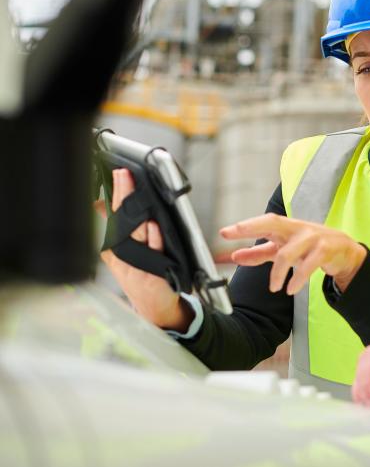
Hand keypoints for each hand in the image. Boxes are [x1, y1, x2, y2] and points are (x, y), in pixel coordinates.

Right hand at [100, 169, 192, 331]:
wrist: (155, 309)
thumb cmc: (140, 278)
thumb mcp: (121, 255)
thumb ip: (112, 231)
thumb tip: (101, 206)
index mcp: (115, 248)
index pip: (112, 216)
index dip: (114, 195)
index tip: (116, 174)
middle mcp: (124, 256)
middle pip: (122, 221)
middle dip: (122, 196)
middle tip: (122, 175)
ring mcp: (138, 265)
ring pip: (137, 234)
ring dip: (135, 212)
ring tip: (134, 191)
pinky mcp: (155, 274)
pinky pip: (155, 252)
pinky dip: (153, 238)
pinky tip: (152, 224)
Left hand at [220, 214, 366, 294]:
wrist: (344, 250)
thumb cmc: (310, 247)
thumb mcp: (283, 248)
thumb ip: (259, 253)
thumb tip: (234, 257)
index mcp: (287, 227)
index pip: (263, 222)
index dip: (244, 226)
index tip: (224, 233)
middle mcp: (298, 228)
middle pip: (273, 223)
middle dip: (252, 228)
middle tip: (235, 239)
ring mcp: (312, 238)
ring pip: (288, 253)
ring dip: (278, 273)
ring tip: (274, 288)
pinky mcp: (325, 250)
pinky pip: (308, 265)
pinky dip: (298, 279)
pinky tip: (291, 288)